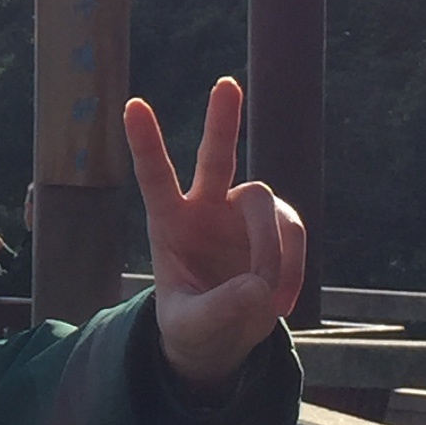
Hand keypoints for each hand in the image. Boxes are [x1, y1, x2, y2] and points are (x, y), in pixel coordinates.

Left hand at [124, 76, 304, 393]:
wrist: (223, 340)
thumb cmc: (193, 329)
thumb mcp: (191, 330)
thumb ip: (217, 312)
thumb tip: (257, 286)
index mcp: (170, 224)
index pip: (155, 177)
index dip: (145, 142)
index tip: (132, 105)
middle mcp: (206, 209)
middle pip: (216, 156)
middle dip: (222, 120)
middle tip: (225, 84)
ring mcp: (243, 216)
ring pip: (267, 204)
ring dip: (272, 251)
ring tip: (266, 299)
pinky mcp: (276, 229)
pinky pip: (293, 234)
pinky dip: (291, 268)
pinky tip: (278, 303)